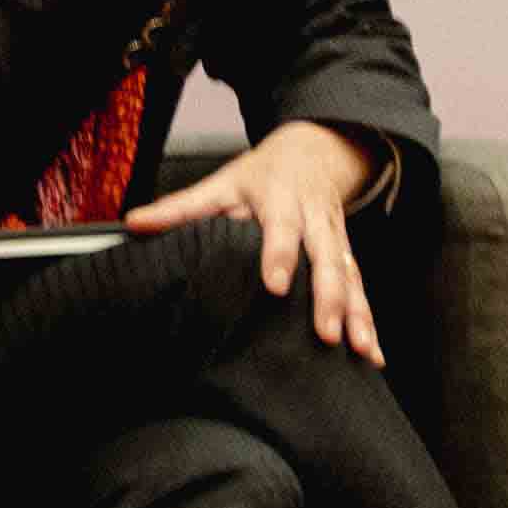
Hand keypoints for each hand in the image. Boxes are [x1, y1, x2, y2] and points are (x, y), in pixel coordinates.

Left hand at [119, 120, 383, 361]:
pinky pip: (362, 290)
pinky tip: (373, 354)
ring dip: (357, 314)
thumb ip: (181, 207)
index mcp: (282, 198)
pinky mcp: (349, 256)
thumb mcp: (221, 182)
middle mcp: (316, 219)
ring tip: (359, 349)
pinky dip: (369, 321)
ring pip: (351, 277)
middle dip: (329, 296)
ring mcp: (337, 239)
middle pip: (327, 258)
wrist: (314, 153)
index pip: (283, 227)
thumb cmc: (262, 175)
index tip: (276, 285)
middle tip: (325, 332)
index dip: (281, 254)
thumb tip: (134, 223)